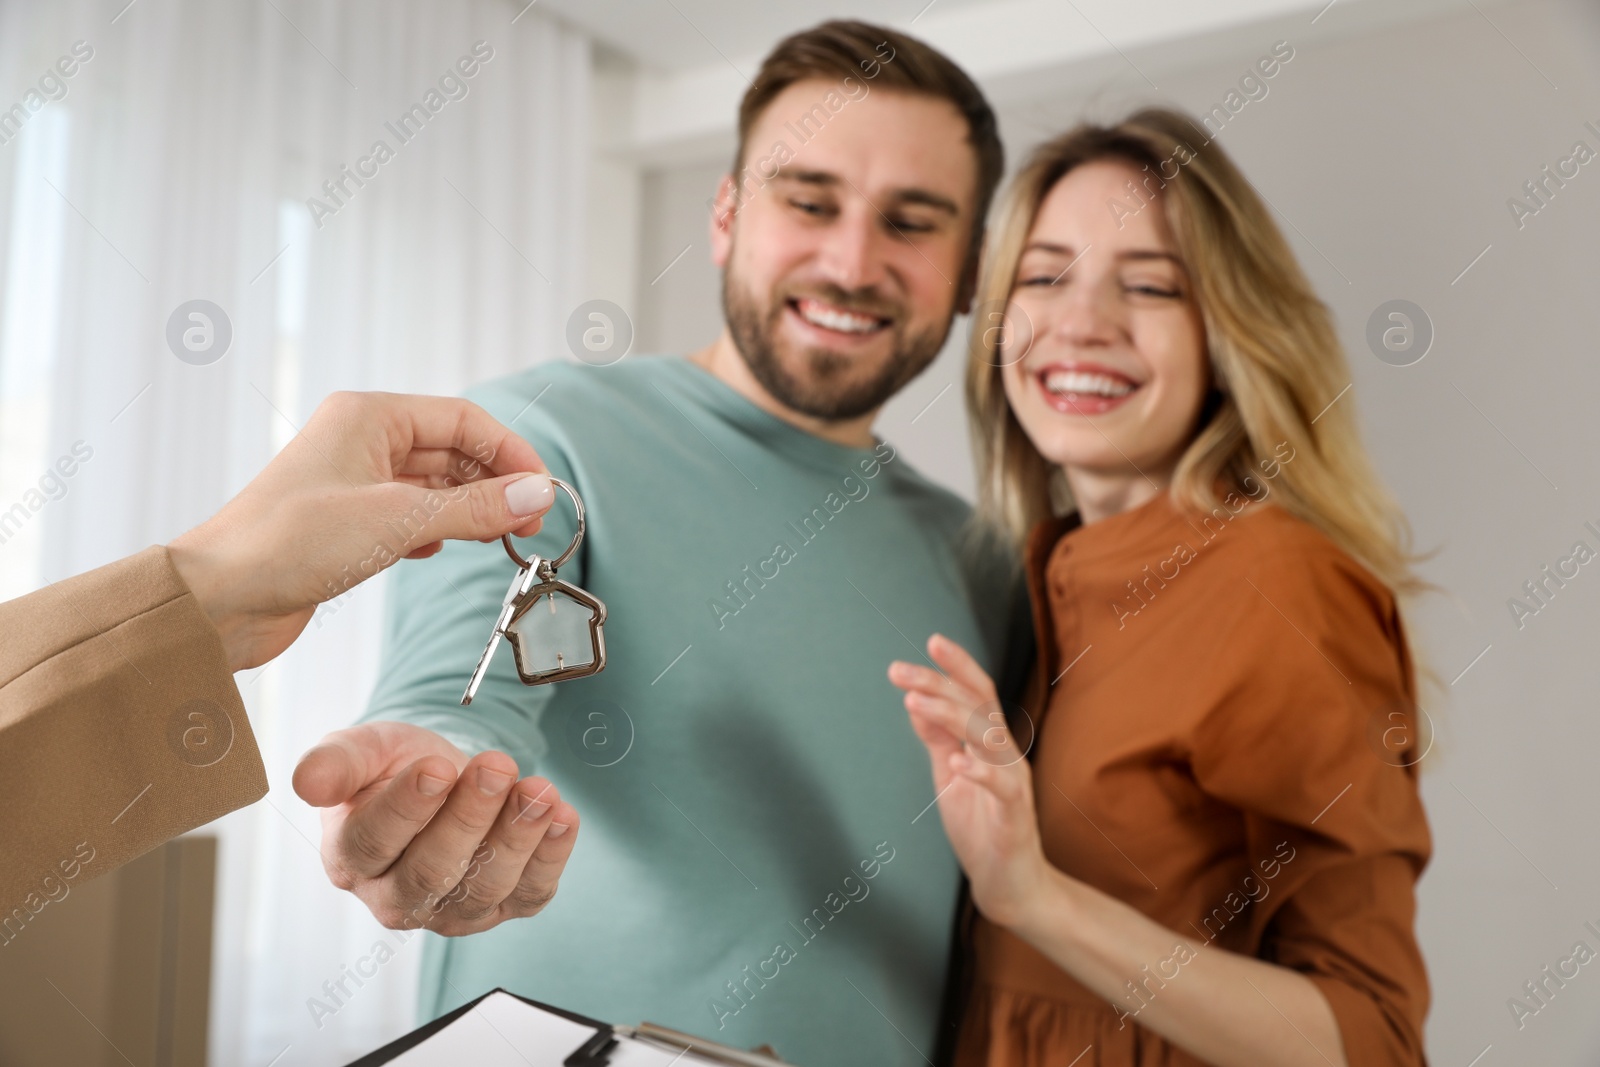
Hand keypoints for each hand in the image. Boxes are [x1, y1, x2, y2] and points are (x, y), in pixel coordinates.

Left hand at [168, 391, 556, 670]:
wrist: (216, 599)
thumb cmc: (287, 544)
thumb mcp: (398, 522)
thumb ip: (474, 508)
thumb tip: (536, 496)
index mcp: (368, 417)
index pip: (463, 419)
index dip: (510, 453)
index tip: (543, 491)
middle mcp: (362, 441)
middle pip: (452, 450)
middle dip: (494, 483)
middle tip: (528, 522)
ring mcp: (354, 482)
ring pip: (434, 485)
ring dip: (469, 509)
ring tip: (498, 538)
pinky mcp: (348, 523)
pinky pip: (412, 515)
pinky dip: (437, 530)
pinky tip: (441, 551)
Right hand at [292, 721, 579, 934]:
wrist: (440, 776)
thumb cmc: (392, 766)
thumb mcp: (360, 750)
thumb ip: (335, 763)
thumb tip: (307, 782)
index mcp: (351, 858)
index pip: (375, 842)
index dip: (406, 807)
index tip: (436, 767)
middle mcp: (398, 897)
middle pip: (432, 871)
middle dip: (469, 817)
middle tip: (496, 767)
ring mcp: (453, 909)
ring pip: (485, 887)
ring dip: (518, 837)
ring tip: (539, 790)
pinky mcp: (502, 906)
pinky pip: (530, 893)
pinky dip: (552, 857)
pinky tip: (564, 816)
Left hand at [889, 633, 1051, 928]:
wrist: (1010, 884)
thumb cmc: (980, 826)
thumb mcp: (950, 775)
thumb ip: (938, 739)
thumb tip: (916, 700)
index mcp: (992, 743)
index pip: (979, 692)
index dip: (958, 666)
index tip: (930, 642)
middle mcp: (1007, 755)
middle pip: (979, 706)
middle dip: (939, 683)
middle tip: (899, 670)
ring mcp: (1014, 784)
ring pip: (989, 737)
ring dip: (951, 716)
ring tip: (916, 702)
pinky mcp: (1015, 816)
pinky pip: (1003, 788)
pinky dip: (981, 772)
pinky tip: (958, 762)